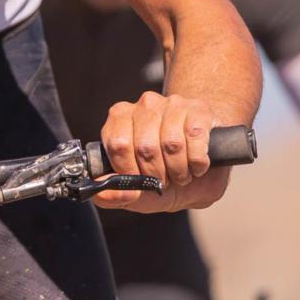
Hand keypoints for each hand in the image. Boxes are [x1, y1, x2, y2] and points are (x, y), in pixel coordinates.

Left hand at [95, 91, 228, 211]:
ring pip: (172, 144)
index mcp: (120, 118)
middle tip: (163, 181)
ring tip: (179, 174)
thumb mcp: (134, 192)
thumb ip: (111, 195)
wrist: (198, 169)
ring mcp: (173, 104)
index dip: (129, 171)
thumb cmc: (161, 176)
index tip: (139, 182)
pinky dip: (197, 162)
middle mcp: (145, 105)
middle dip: (156, 175)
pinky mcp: (198, 110)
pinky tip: (196, 166)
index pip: (118, 144)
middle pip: (145, 147)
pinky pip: (196, 139)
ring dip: (179, 171)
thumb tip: (101, 192)